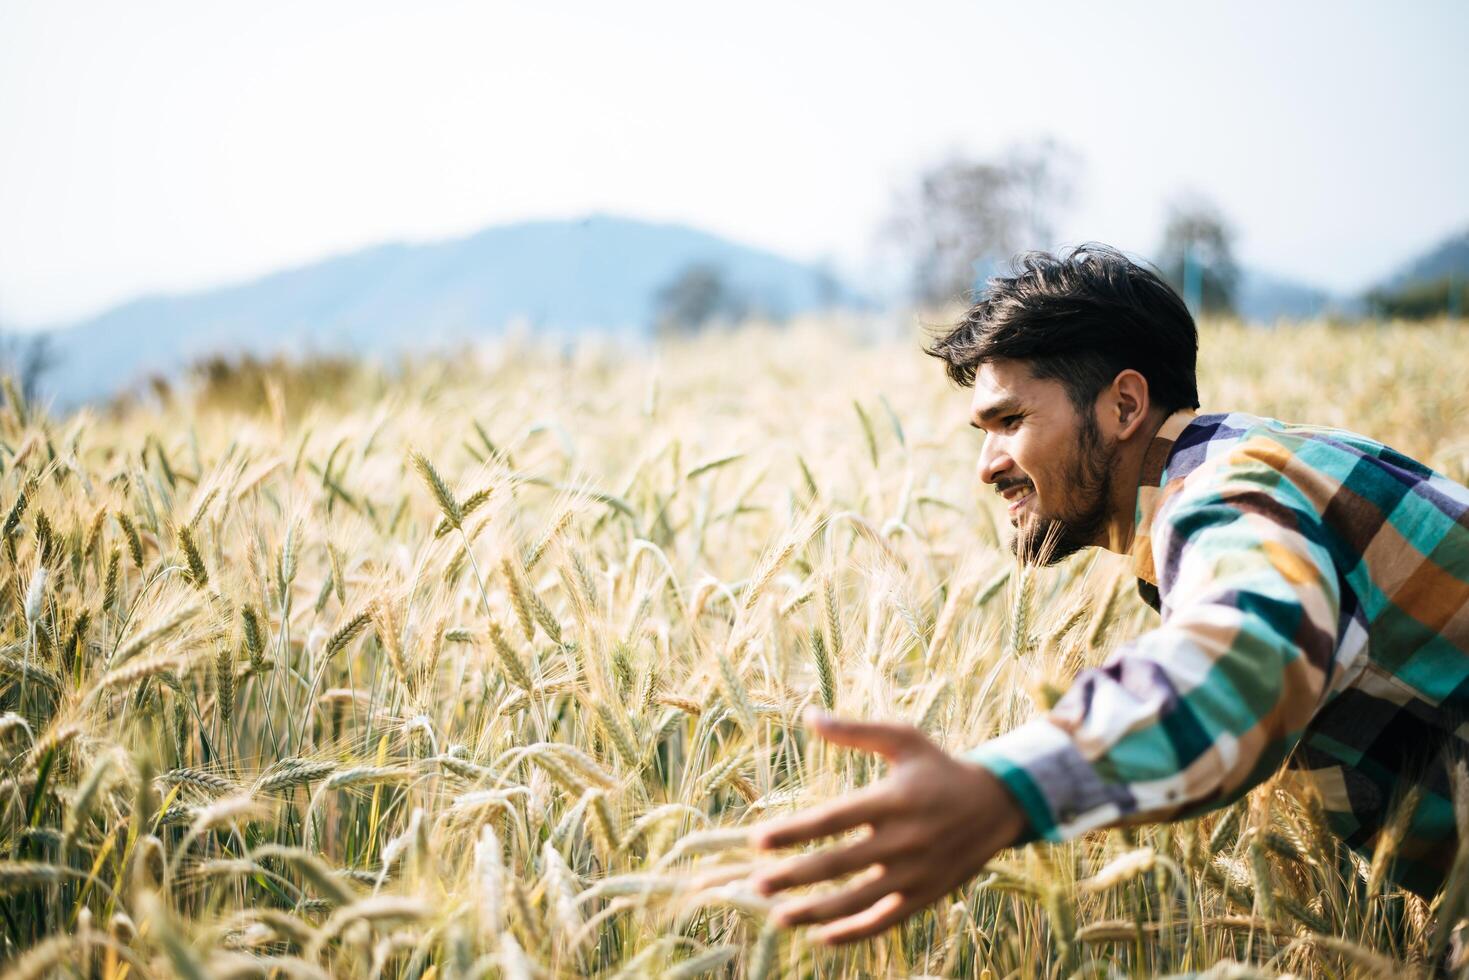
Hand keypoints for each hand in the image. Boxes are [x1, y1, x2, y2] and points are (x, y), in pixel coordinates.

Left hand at [747, 708, 1026, 944]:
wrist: (996, 805)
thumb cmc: (940, 768)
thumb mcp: (904, 739)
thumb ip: (856, 731)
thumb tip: (809, 715)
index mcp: (892, 800)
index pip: (832, 819)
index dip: (793, 831)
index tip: (758, 841)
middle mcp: (903, 839)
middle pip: (838, 864)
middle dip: (794, 876)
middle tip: (757, 884)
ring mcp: (915, 872)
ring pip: (858, 900)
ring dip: (816, 912)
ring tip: (779, 916)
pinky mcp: (925, 895)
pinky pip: (885, 920)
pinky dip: (853, 933)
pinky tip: (822, 936)